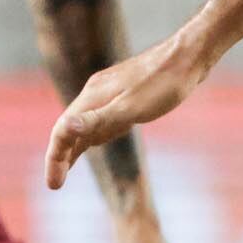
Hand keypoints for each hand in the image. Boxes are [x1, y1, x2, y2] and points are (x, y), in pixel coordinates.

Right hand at [45, 42, 200, 191]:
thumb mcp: (131, 107)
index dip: (55, 158)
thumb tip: (64, 128)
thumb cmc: (164, 84)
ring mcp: (109, 92)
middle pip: (70, 128)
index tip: (53, 185)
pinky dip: (94, 134)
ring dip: (74, 146)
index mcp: (92, 97)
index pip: (63, 131)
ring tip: (66, 169)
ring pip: (85, 123)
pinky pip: (101, 118)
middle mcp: (95, 93)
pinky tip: (97, 141)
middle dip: (61, 156)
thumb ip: (97, 120)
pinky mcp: (125, 93)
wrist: (190, 57)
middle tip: (56, 184)